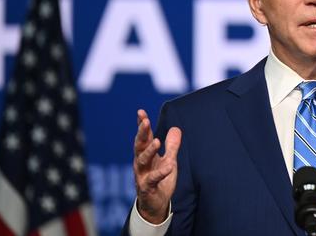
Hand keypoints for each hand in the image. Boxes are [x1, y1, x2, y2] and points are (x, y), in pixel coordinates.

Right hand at [133, 109, 181, 223]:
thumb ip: (172, 146)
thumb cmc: (160, 181)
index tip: (141, 112)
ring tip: (157, 141)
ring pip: (142, 160)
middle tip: (145, 121)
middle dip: (142, 133)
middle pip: (139, 145)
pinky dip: (161, 172)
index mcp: (146, 155)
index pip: (143, 137)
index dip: (141, 125)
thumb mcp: (169, 161)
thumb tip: (176, 128)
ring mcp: (142, 175)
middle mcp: (141, 163)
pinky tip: (169, 166)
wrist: (155, 204)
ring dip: (149, 150)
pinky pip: (153, 179)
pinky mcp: (147, 187)